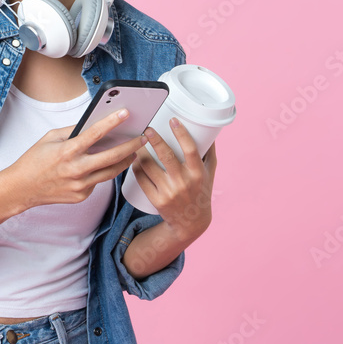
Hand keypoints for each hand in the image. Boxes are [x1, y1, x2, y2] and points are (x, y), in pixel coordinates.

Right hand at [3, 108, 147, 210]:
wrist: (21, 189)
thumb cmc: (34, 161)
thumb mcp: (50, 138)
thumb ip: (73, 131)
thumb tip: (93, 124)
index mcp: (67, 151)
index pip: (95, 134)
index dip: (112, 122)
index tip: (125, 113)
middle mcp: (76, 170)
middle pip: (112, 157)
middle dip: (131, 146)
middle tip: (143, 138)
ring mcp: (80, 186)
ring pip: (110, 172)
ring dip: (125, 161)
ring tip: (134, 152)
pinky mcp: (81, 196)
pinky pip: (97, 182)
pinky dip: (102, 172)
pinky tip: (104, 166)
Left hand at [130, 118, 216, 240]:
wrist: (191, 223)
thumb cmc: (201, 192)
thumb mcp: (209, 173)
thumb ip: (208, 152)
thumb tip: (208, 127)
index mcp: (197, 173)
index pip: (190, 149)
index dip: (181, 133)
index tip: (172, 120)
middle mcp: (184, 182)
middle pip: (166, 156)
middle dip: (154, 139)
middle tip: (146, 129)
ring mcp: (169, 192)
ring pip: (149, 167)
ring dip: (140, 153)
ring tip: (136, 143)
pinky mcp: (157, 200)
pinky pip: (142, 180)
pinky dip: (136, 168)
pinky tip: (133, 160)